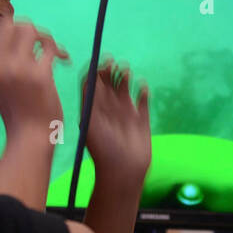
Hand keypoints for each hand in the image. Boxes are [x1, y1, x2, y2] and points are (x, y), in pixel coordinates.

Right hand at [0, 21, 68, 136]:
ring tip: (52, 50)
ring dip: (45, 36)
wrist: (29, 138)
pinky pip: (50, 46)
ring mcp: (18, 70)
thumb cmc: (17, 114)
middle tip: (40, 43)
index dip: (12, 30)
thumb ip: (0, 65)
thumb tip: (9, 38)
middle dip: (29, 29)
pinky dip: (59, 50)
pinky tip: (63, 60)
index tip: (25, 41)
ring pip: (30, 30)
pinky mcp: (40, 76)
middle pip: (11, 25)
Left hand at [82, 58, 150, 185]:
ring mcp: (126, 112)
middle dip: (111, 69)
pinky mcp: (141, 118)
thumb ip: (90, 101)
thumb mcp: (91, 123)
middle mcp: (108, 107)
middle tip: (114, 62)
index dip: (95, 70)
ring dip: (126, 75)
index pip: (92, 83)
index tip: (101, 61)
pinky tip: (142, 88)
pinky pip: (143, 99)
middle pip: (109, 81)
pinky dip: (143, 90)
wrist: (123, 171)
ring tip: (126, 71)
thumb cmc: (103, 149)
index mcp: (94, 108)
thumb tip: (89, 77)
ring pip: (125, 86)